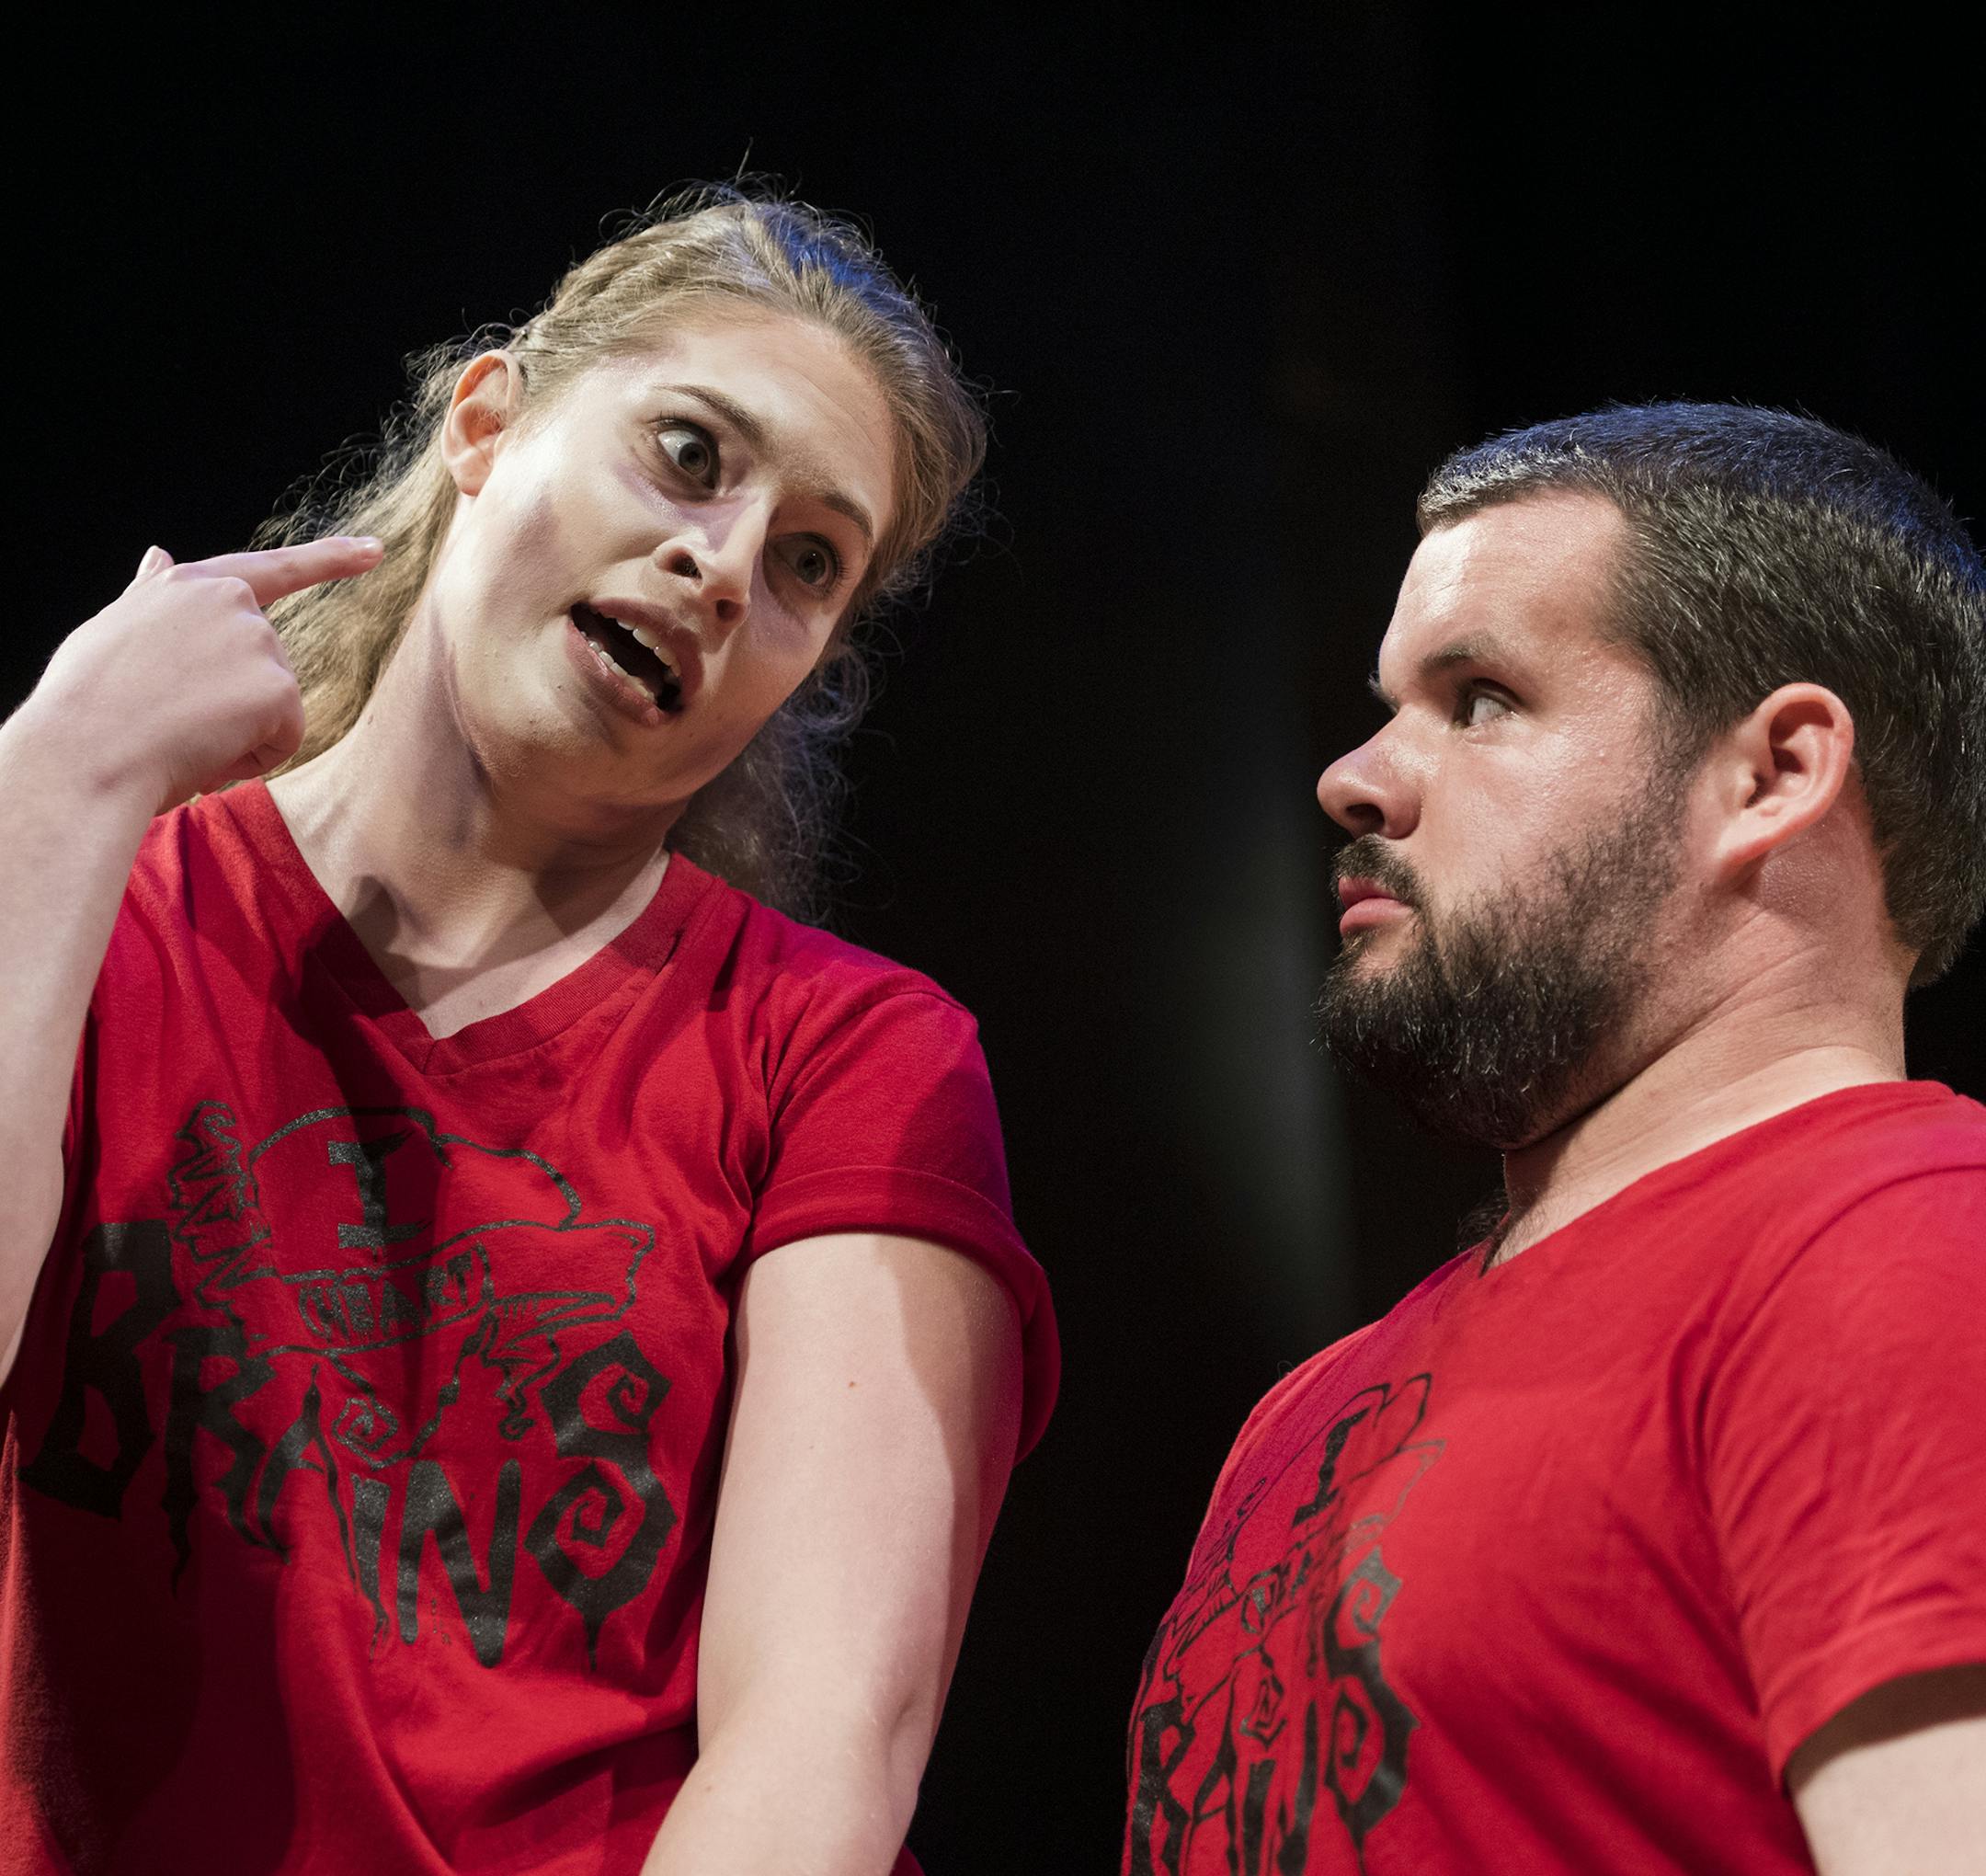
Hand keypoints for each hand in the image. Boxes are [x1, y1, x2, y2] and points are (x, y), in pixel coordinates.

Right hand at [27, 536, 382, 810]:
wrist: (84, 753)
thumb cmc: (87, 707)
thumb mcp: (115, 633)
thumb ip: (152, 599)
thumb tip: (160, 556)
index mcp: (186, 584)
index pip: (269, 569)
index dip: (326, 560)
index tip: (373, 550)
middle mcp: (229, 599)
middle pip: (266, 668)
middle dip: (232, 706)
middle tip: (168, 717)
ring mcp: (257, 639)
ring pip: (273, 708)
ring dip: (236, 734)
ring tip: (176, 732)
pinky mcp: (278, 686)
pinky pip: (284, 739)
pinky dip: (251, 758)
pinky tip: (205, 749)